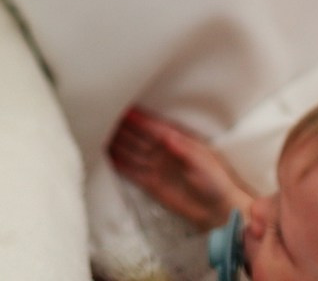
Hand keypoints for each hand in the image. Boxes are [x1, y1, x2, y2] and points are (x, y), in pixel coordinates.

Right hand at [108, 107, 253, 229]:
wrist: (220, 210)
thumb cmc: (217, 180)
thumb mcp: (203, 161)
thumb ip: (184, 149)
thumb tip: (166, 136)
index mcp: (176, 139)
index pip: (151, 125)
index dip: (137, 117)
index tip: (120, 106)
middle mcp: (162, 150)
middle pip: (137, 135)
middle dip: (120, 126)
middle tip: (101, 115)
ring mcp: (155, 166)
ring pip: (130, 150)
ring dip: (115, 142)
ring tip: (97, 132)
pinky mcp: (151, 184)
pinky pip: (131, 170)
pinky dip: (118, 163)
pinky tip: (107, 155)